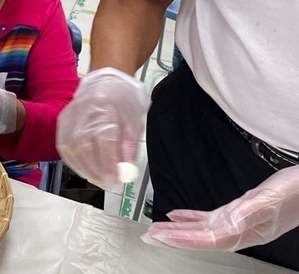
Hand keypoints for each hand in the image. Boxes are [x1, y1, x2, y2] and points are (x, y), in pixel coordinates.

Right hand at [56, 67, 149, 186]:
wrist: (107, 77)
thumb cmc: (124, 97)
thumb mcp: (135, 121)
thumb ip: (128, 147)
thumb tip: (125, 171)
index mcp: (105, 108)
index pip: (104, 140)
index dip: (109, 163)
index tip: (117, 179)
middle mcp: (84, 111)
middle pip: (85, 146)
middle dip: (96, 169)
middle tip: (107, 182)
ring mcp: (70, 115)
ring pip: (71, 147)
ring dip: (83, 167)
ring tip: (96, 178)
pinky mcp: (63, 119)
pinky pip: (62, 143)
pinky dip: (71, 159)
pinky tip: (81, 168)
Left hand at [143, 165, 298, 251]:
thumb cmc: (295, 193)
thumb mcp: (270, 200)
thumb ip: (248, 213)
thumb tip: (229, 224)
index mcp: (245, 231)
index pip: (207, 239)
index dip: (183, 239)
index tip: (161, 237)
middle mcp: (239, 229)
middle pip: (199, 237)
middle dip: (173, 238)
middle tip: (149, 237)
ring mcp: (237, 221)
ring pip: (200, 228)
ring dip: (178, 229)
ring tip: (157, 228)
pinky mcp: (237, 211)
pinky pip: (208, 217)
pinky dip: (190, 217)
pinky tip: (177, 216)